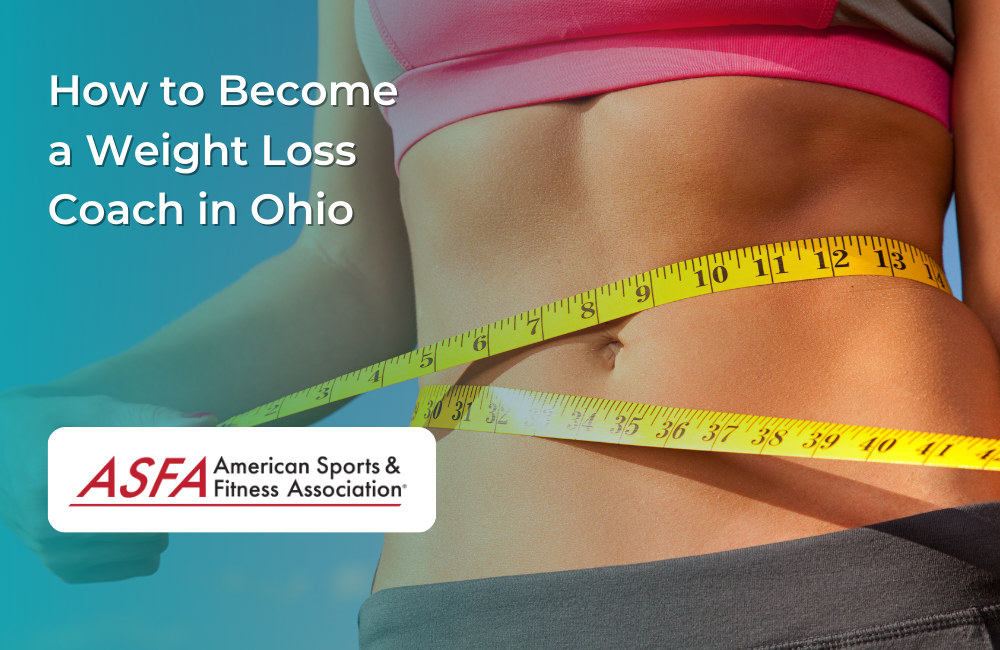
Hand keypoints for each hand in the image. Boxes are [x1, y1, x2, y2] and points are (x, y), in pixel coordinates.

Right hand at [0, 389, 215, 582]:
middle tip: (166, 472)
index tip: (201, 460)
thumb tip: (209, 422)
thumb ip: (154, 419)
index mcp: (62, 480)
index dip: (187, 476)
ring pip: (154, 546)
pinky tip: (129, 515)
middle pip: (159, 521)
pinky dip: (146, 542)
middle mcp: (55, 523)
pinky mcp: (63, 569)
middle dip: (172, 496)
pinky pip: (139, 565)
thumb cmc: (52, 423)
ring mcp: (56, 552)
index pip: (154, 492)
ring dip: (161, 519)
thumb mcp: (97, 412)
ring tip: (138, 490)